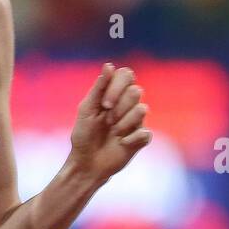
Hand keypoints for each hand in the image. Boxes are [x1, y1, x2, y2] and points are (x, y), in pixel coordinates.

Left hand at [68, 62, 151, 181]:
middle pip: (136, 91)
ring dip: (123, 123)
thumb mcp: (86, 109)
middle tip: (107, 121)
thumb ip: (98, 88)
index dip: (117, 87)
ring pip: (142, 110)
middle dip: (119, 108)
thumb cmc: (84, 135)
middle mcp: (128, 104)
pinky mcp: (142, 138)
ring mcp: (136, 121)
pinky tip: (121, 144)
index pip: (126, 75)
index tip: (104, 104)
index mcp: (114, 94)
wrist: (87, 163)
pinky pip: (145, 133)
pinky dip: (130, 139)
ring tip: (114, 133)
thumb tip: (109, 65)